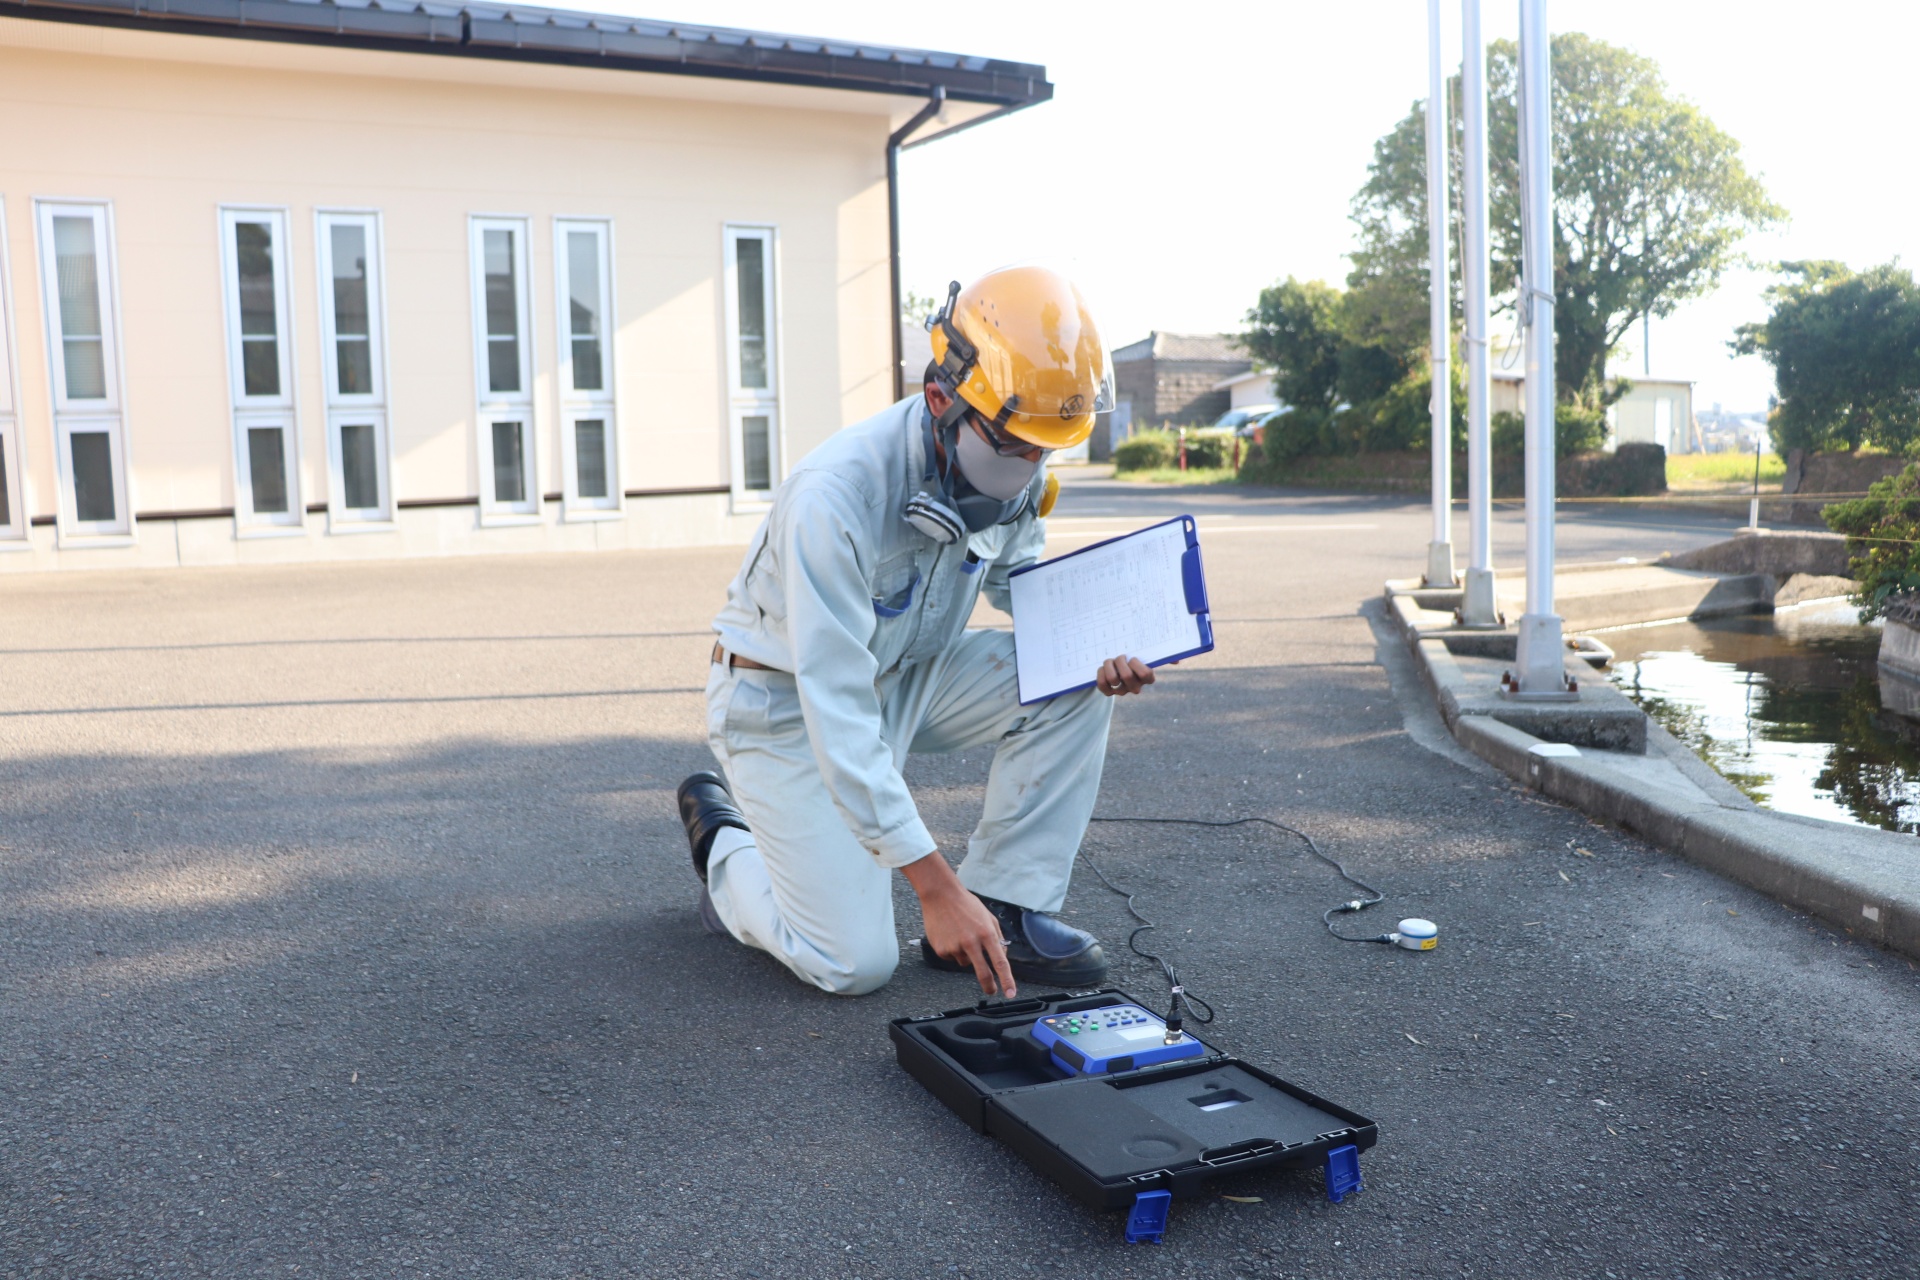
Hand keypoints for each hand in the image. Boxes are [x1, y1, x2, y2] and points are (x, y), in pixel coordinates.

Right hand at [901, 852, 1016, 996]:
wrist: (940, 895)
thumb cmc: (966, 904)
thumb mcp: (988, 917)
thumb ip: (998, 936)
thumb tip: (1002, 956)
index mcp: (986, 933)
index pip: (1000, 962)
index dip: (1007, 980)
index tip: (1010, 993)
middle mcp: (971, 942)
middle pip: (983, 973)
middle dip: (989, 986)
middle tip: (991, 991)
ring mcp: (955, 947)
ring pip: (966, 963)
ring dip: (967, 955)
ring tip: (960, 935)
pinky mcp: (942, 950)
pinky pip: (952, 958)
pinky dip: (953, 951)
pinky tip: (950, 935)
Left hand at [1095, 654, 1156, 696]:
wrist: (1119, 665)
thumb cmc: (1131, 658)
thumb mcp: (1138, 653)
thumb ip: (1137, 652)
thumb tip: (1133, 643)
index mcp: (1147, 678)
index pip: (1145, 673)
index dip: (1135, 663)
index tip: (1132, 658)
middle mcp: (1136, 687)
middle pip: (1127, 675)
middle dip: (1120, 661)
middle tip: (1120, 657)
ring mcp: (1123, 691)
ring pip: (1112, 679)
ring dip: (1109, 665)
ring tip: (1111, 661)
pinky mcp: (1110, 692)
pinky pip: (1102, 684)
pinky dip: (1101, 673)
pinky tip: (1103, 668)